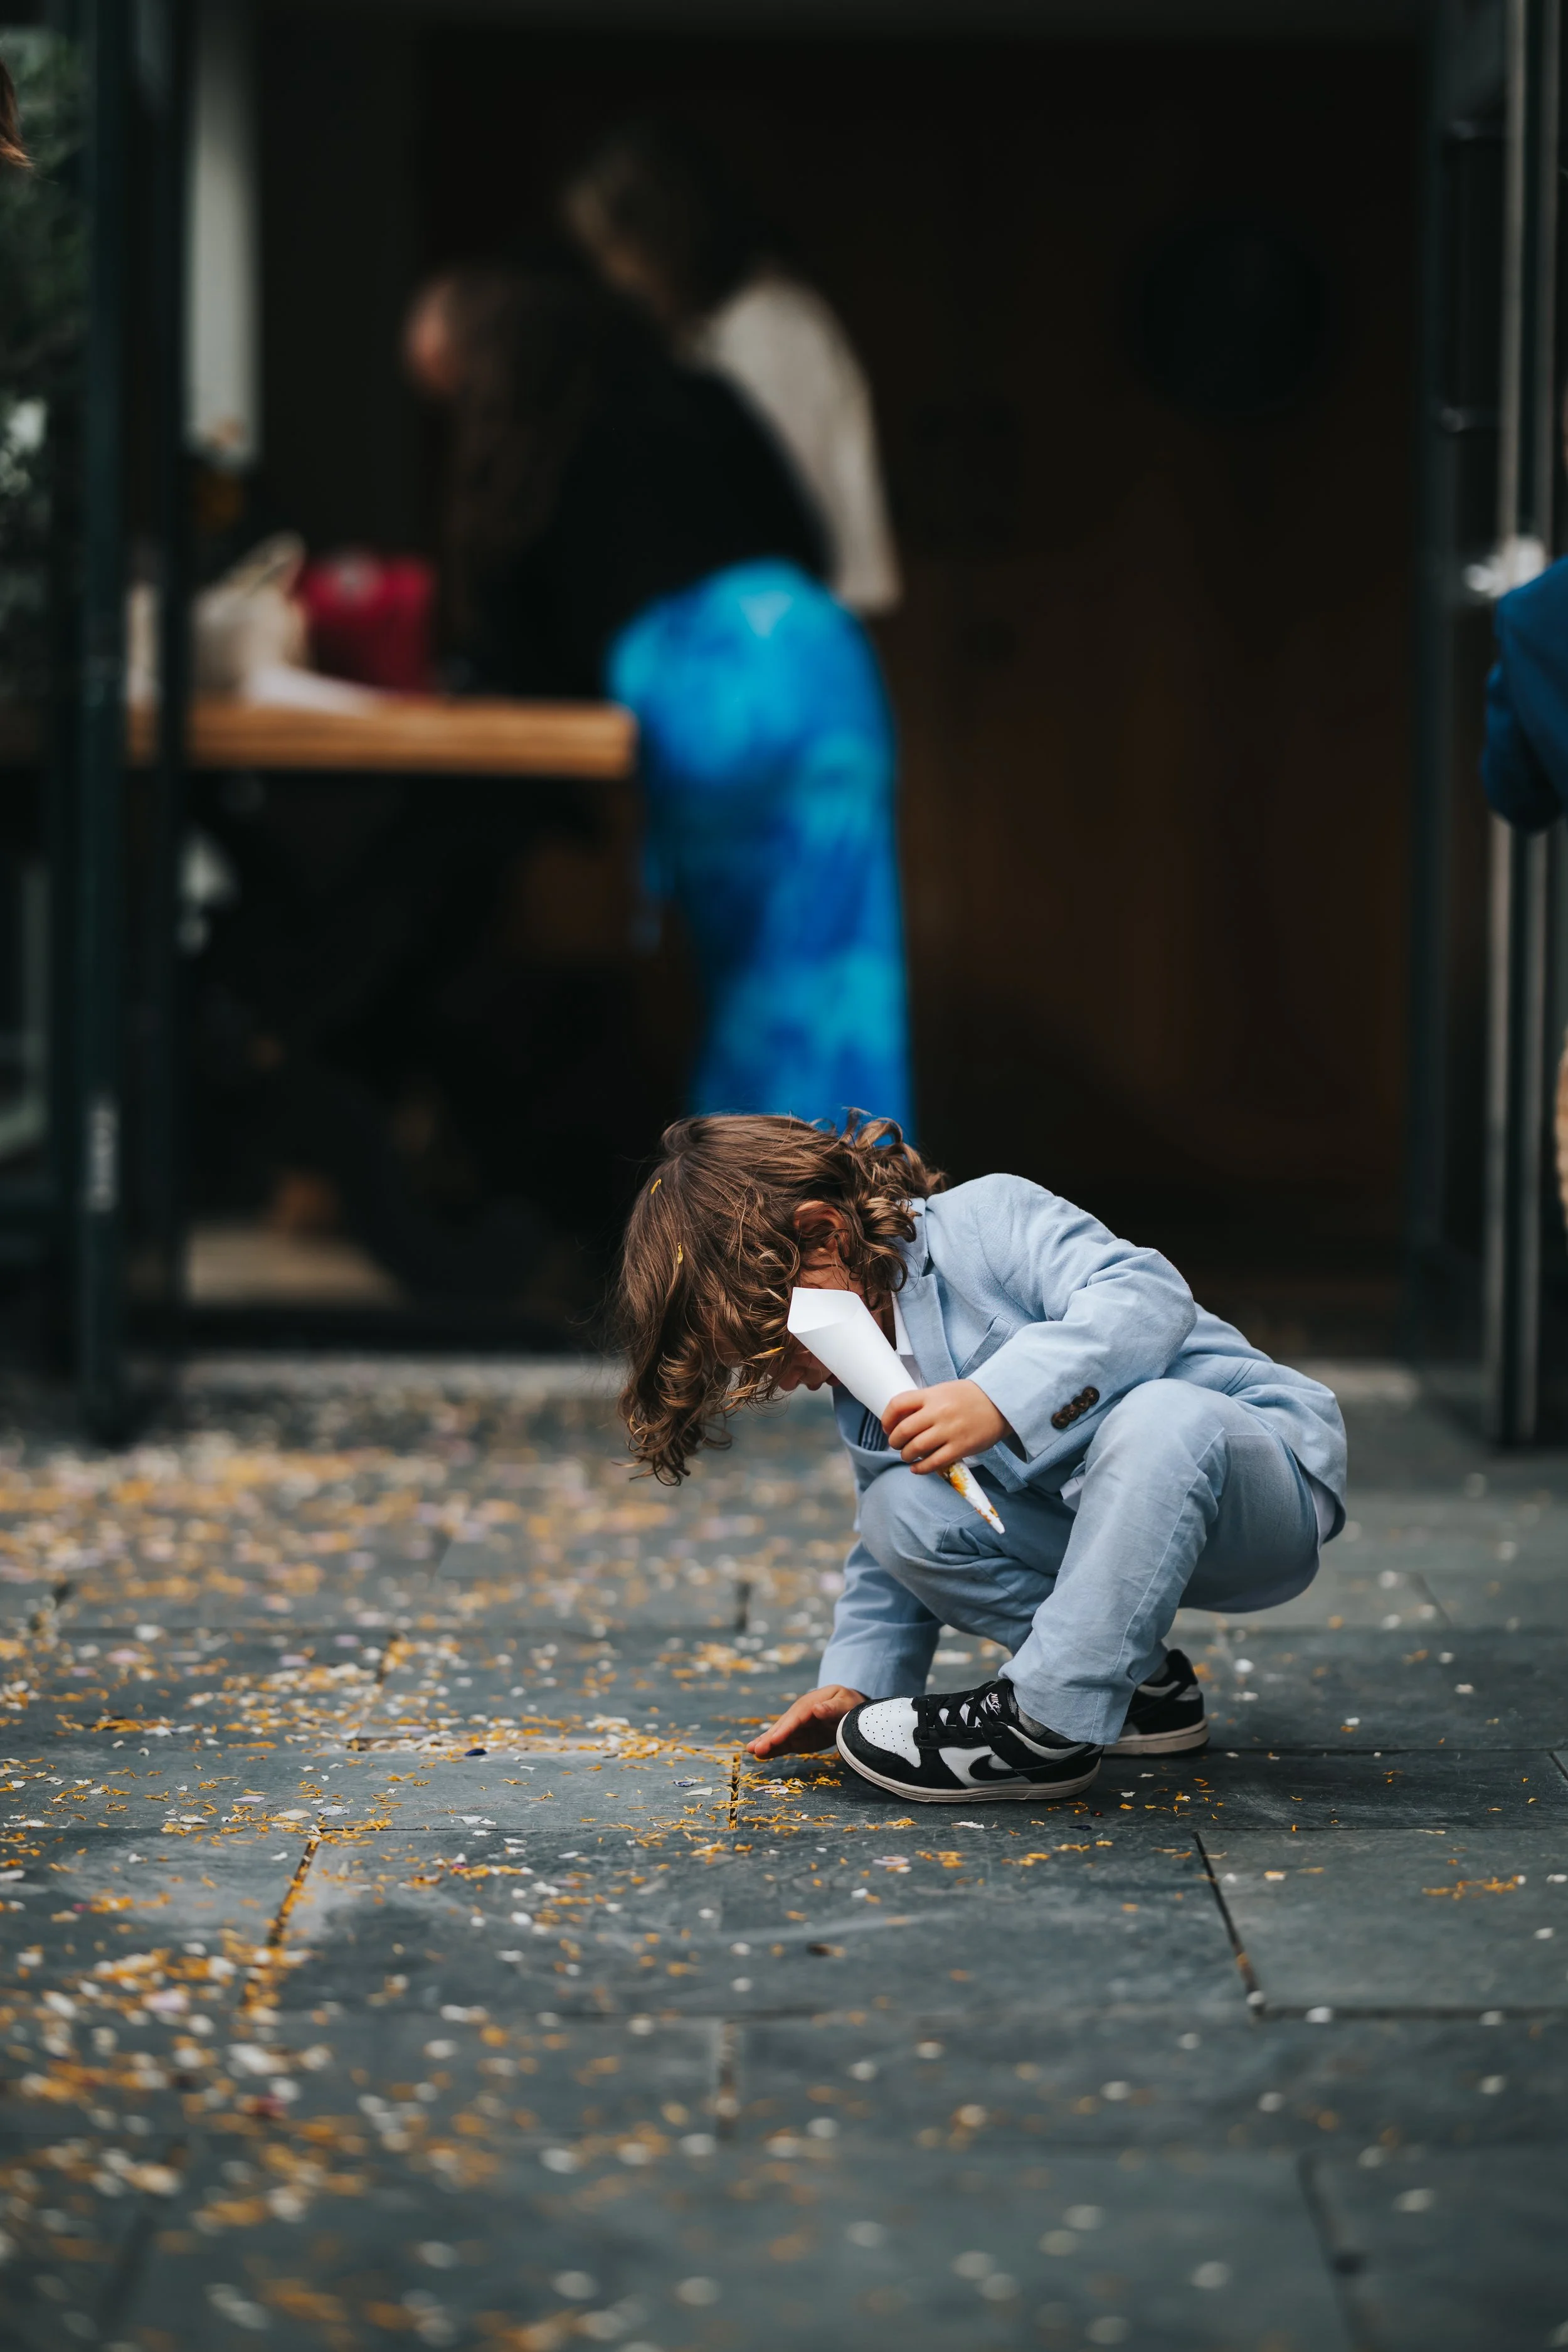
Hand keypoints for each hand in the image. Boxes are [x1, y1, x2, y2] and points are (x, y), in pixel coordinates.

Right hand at [747, 1685, 866, 1758]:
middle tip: (753, 1749)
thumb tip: (817, 1709)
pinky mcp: (799, 1738)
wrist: (848, 1708)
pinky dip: (774, 1750)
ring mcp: (798, 1727)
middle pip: (782, 1727)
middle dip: (769, 1738)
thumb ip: (832, 1707)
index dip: (785, 1729)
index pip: (796, 1718)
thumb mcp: (845, 1701)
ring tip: (750, 1751)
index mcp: (809, 1704)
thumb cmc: (848, 1702)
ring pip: (779, 1736)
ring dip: (766, 1743)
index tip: (774, 1739)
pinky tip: (761, 1756)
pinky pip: (785, 1745)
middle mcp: (799, 1715)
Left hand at [883, 1379, 1008, 1473]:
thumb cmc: (970, 1397)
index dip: (886, 1419)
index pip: (898, 1404)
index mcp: (932, 1395)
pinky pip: (934, 1462)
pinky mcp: (960, 1447)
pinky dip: (920, 1468)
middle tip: (897, 1444)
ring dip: (906, 1455)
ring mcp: (949, 1431)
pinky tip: (917, 1468)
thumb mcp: (944, 1390)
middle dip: (894, 1441)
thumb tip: (901, 1420)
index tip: (887, 1427)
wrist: (1001, 1403)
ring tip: (907, 1456)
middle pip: (903, 1430)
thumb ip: (924, 1403)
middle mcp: (938, 1412)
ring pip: (915, 1448)